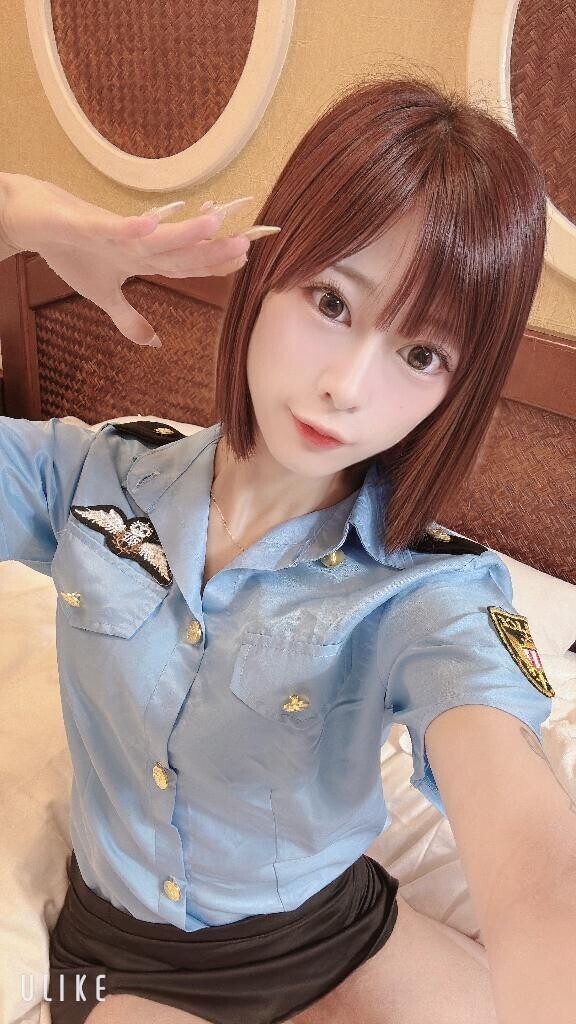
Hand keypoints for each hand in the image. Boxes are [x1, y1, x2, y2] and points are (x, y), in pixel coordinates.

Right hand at [0, 175, 251, 344]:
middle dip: (210, 247)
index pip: (184, 262)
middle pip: (178, 248)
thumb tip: (154, 344)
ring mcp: (113, 232)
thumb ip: (129, 318)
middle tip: (246, 243)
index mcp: (141, 257)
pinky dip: (130, 227)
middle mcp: (135, 242)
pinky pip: (111, 227)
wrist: (29, 217)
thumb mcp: (101, 295)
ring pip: (153, 234)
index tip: (245, 258)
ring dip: (182, 231)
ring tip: (213, 225)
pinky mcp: (86, 223)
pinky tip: (152, 224)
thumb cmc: (70, 249)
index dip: (212, 263)